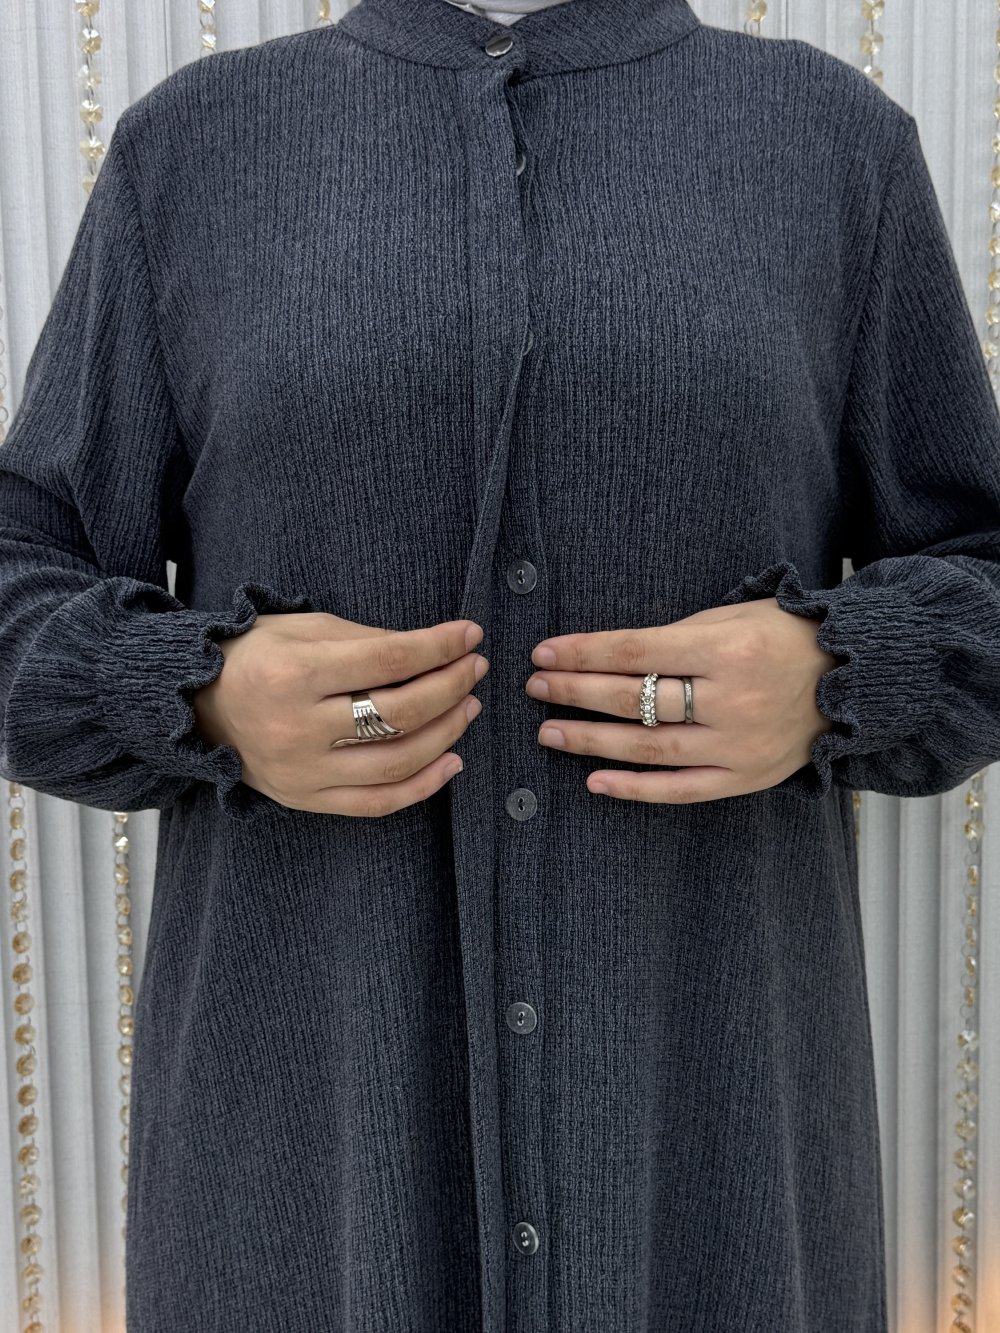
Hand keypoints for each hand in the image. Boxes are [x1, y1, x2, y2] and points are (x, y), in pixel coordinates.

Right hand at [193, 613, 488, 815]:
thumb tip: (431, 649)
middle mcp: (298, 728)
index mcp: (295, 674)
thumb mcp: (303, 629)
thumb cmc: (255, 657)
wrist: (196, 708)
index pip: (388, 660)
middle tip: (475, 669)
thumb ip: (366, 640)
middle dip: (450, 688)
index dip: (438, 647)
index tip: (470, 635)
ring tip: (468, 707)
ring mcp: (303, 771)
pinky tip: (452, 762)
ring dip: (446, 734)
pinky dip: (423, 786)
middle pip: (399, 713)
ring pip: (396, 762)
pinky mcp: (307, 800)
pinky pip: (377, 803)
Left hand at [525, 598, 841, 802]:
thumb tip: (603, 656)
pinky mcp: (744, 777)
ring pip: (649, 747)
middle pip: (635, 699)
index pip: (636, 651)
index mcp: (725, 649)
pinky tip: (594, 781)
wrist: (849, 676)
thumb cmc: (781, 637)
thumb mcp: (730, 618)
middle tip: (535, 689)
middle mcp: (731, 699)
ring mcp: (738, 744)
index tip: (544, 653)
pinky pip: (680, 789)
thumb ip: (673, 637)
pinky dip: (634, 788)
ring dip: (592, 741)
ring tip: (550, 733)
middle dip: (577, 693)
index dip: (585, 654)